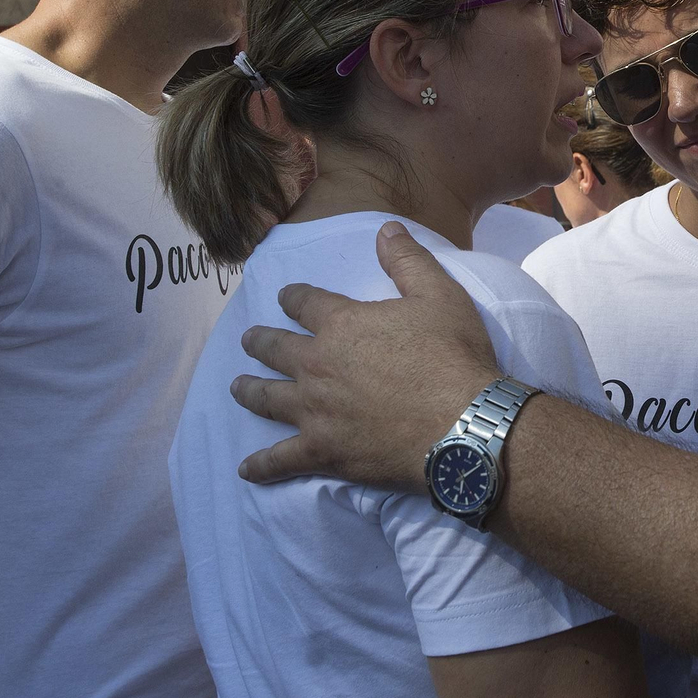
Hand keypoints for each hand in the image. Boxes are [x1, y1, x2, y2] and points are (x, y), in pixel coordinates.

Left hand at [231, 221, 498, 490]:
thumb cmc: (452, 356)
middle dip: (261, 342)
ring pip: (268, 398)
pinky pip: (282, 459)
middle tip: (251, 340)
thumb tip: (386, 228)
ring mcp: (315, 412)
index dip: (294, 298)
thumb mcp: (440, 295)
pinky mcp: (323, 451)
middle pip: (277, 350)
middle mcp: (317, 366)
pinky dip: (262, 465)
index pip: (305, 303)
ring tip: (237, 387)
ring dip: (249, 391)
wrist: (461, 424)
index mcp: (341, 325)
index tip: (286, 296)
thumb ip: (408, 260)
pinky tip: (247, 469)